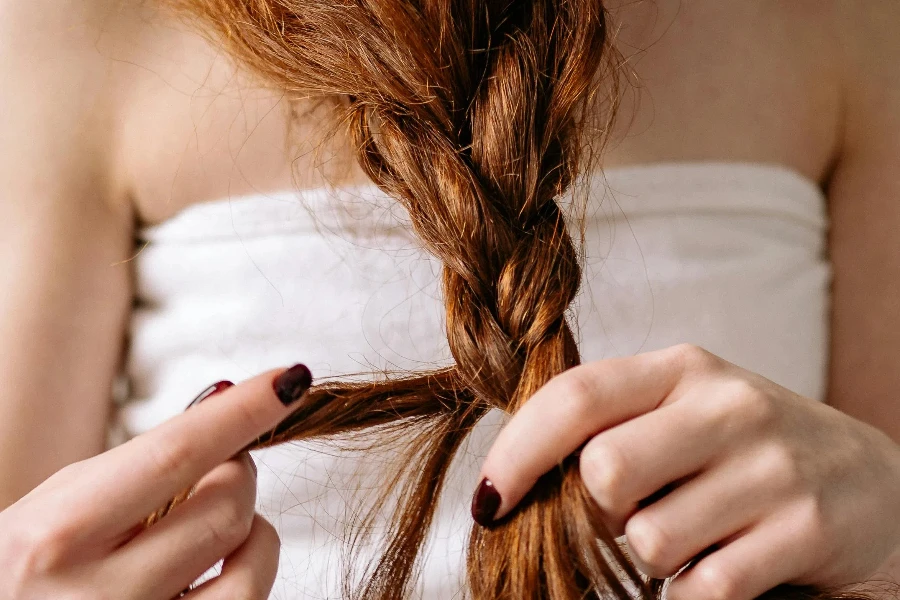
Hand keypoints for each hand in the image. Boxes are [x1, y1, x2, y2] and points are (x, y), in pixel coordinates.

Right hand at [0, 364, 312, 599]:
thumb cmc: (19, 576)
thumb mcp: (50, 511)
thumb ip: (134, 467)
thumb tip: (223, 408)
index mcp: (54, 539)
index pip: (174, 456)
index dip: (240, 413)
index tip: (288, 380)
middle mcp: (98, 597)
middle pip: (226, 508)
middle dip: (237, 471)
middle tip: (221, 465)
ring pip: (252, 560)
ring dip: (250, 524)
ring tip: (210, 520)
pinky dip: (249, 568)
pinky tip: (218, 563)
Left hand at [474, 344, 899, 599]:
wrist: (874, 484)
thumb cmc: (745, 452)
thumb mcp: (684, 415)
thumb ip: (612, 428)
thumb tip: (511, 480)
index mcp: (682, 370)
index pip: (576, 397)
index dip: (517, 452)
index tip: (487, 502)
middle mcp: (728, 406)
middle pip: (605, 471)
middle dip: (599, 514)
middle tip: (632, 516)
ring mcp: (772, 467)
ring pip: (650, 540)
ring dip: (653, 559)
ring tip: (694, 536)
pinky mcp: (807, 529)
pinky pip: (703, 588)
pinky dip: (691, 595)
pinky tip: (720, 567)